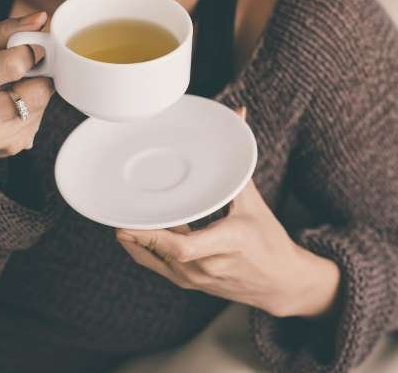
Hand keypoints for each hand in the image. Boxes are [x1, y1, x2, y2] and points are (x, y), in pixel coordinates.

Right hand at [0, 11, 55, 176]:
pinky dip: (34, 109)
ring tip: (14, 91)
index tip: (32, 48)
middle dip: (37, 74)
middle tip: (24, 71)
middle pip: (37, 88)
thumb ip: (5, 30)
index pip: (14, 64)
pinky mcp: (16, 147)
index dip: (31, 51)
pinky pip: (40, 119)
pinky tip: (14, 110)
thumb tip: (40, 18)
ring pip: (43, 103)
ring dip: (36, 91)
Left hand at [116, 106, 340, 317]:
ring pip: (155, 258)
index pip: (183, 247)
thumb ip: (238, 162)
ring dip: (137, 236)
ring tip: (120, 213)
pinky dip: (141, 249)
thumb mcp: (254, 202)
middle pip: (161, 250)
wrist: (280, 283)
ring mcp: (197, 279)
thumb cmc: (269, 240)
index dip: (151, 236)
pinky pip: (157, 266)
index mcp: (228, 242)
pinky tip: (129, 233)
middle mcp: (209, 265)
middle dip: (136, 230)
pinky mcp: (190, 282)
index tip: (129, 220)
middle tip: (116, 206)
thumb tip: (238, 115)